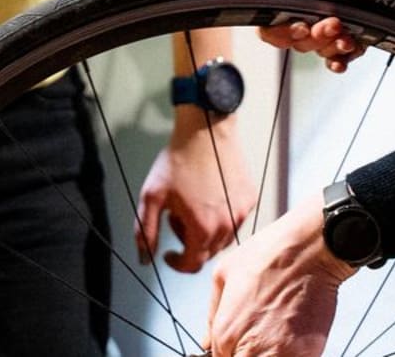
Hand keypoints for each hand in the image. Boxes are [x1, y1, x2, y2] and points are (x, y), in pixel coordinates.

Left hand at [136, 114, 258, 272]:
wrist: (204, 130)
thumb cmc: (179, 160)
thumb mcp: (152, 197)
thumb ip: (145, 232)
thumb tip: (144, 258)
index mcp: (203, 229)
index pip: (192, 264)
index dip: (176, 263)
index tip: (169, 253)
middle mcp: (227, 224)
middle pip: (208, 252)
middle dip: (190, 243)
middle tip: (177, 218)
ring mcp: (242, 212)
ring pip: (223, 238)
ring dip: (207, 232)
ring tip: (194, 206)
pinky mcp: (250, 198)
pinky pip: (236, 219)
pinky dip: (223, 217)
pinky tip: (210, 197)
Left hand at [205, 196, 356, 355]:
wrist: (312, 248)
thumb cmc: (270, 254)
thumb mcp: (224, 274)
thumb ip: (212, 314)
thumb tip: (208, 341)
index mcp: (225, 333)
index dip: (229, 350)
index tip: (239, 339)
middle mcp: (250, 351)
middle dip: (247, 352)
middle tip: (259, 332)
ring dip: (268, 354)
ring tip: (276, 332)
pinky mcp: (307, 356)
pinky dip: (289, 353)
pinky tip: (291, 333)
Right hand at [258, 0, 394, 70]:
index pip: (272, 25)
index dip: (278, 31)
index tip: (299, 24)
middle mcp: (312, 17)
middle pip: (297, 41)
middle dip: (314, 37)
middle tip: (333, 23)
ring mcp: (333, 31)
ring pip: (320, 51)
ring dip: (330, 48)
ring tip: (347, 37)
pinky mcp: (355, 40)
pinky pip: (340, 58)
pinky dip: (340, 61)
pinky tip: (345, 57)